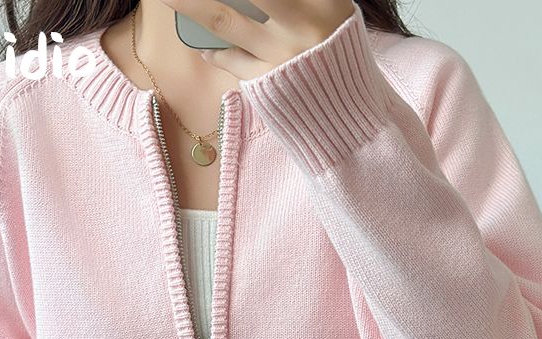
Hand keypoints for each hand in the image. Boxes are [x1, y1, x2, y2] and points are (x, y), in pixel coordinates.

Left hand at [159, 0, 355, 79]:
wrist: (353, 123)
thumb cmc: (339, 65)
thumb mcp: (332, 20)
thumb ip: (299, 4)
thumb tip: (252, 2)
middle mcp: (304, 22)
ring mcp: (283, 54)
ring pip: (223, 19)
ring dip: (188, 4)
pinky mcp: (267, 82)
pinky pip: (230, 58)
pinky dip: (213, 51)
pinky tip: (202, 47)